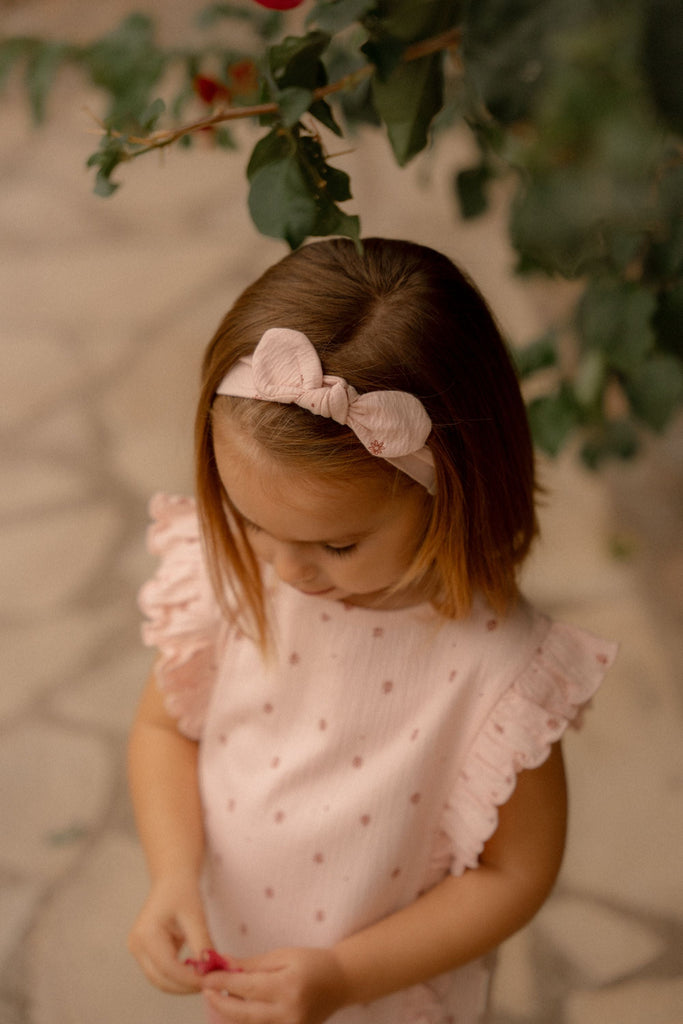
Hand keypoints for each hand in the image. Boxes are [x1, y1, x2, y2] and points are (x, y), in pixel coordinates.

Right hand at [128, 873, 213, 993]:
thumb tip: (212, 971)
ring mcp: (138, 951)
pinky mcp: (144, 953)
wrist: (172, 879)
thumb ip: (202, 944)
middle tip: (211, 983)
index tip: (212, 981)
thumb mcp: (196, 916)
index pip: (168, 968)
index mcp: (146, 934)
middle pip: (161, 980)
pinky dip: (178, 976)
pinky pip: (161, 972)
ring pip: (160, 980)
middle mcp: (137, 946)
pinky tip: (195, 971)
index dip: (190, 979)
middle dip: (186, 986)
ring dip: (182, 984)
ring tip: (205, 978)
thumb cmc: (183, 892)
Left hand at [202, 946, 348, 1023]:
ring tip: (220, 996)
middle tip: (206, 990)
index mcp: (287, 987)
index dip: (222, 982)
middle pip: (242, 1014)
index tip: (205, 977)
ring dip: (230, 1013)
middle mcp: (288, 1013)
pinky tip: (238, 1008)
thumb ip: (251, 965)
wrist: (340, 982)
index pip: (245, 988)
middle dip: (219, 1002)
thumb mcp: (282, 955)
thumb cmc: (312, 962)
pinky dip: (247, 1020)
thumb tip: (221, 964)